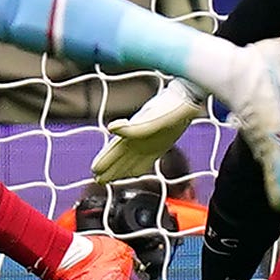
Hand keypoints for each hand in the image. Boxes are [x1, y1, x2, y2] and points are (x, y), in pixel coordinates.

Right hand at [90, 78, 205, 183]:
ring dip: (120, 170)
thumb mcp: (151, 119)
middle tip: (98, 179)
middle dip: (109, 168)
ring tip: (109, 178)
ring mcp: (148, 143)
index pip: (113, 150)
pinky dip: (137, 168)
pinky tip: (133, 172)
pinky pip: (145, 161)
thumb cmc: (168, 106)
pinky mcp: (160, 146)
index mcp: (132, 132)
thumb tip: (112, 127)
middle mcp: (138, 139)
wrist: (186, 101)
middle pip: (120, 158)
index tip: (94, 169)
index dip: (104, 160)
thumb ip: (132, 128)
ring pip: (130, 160)